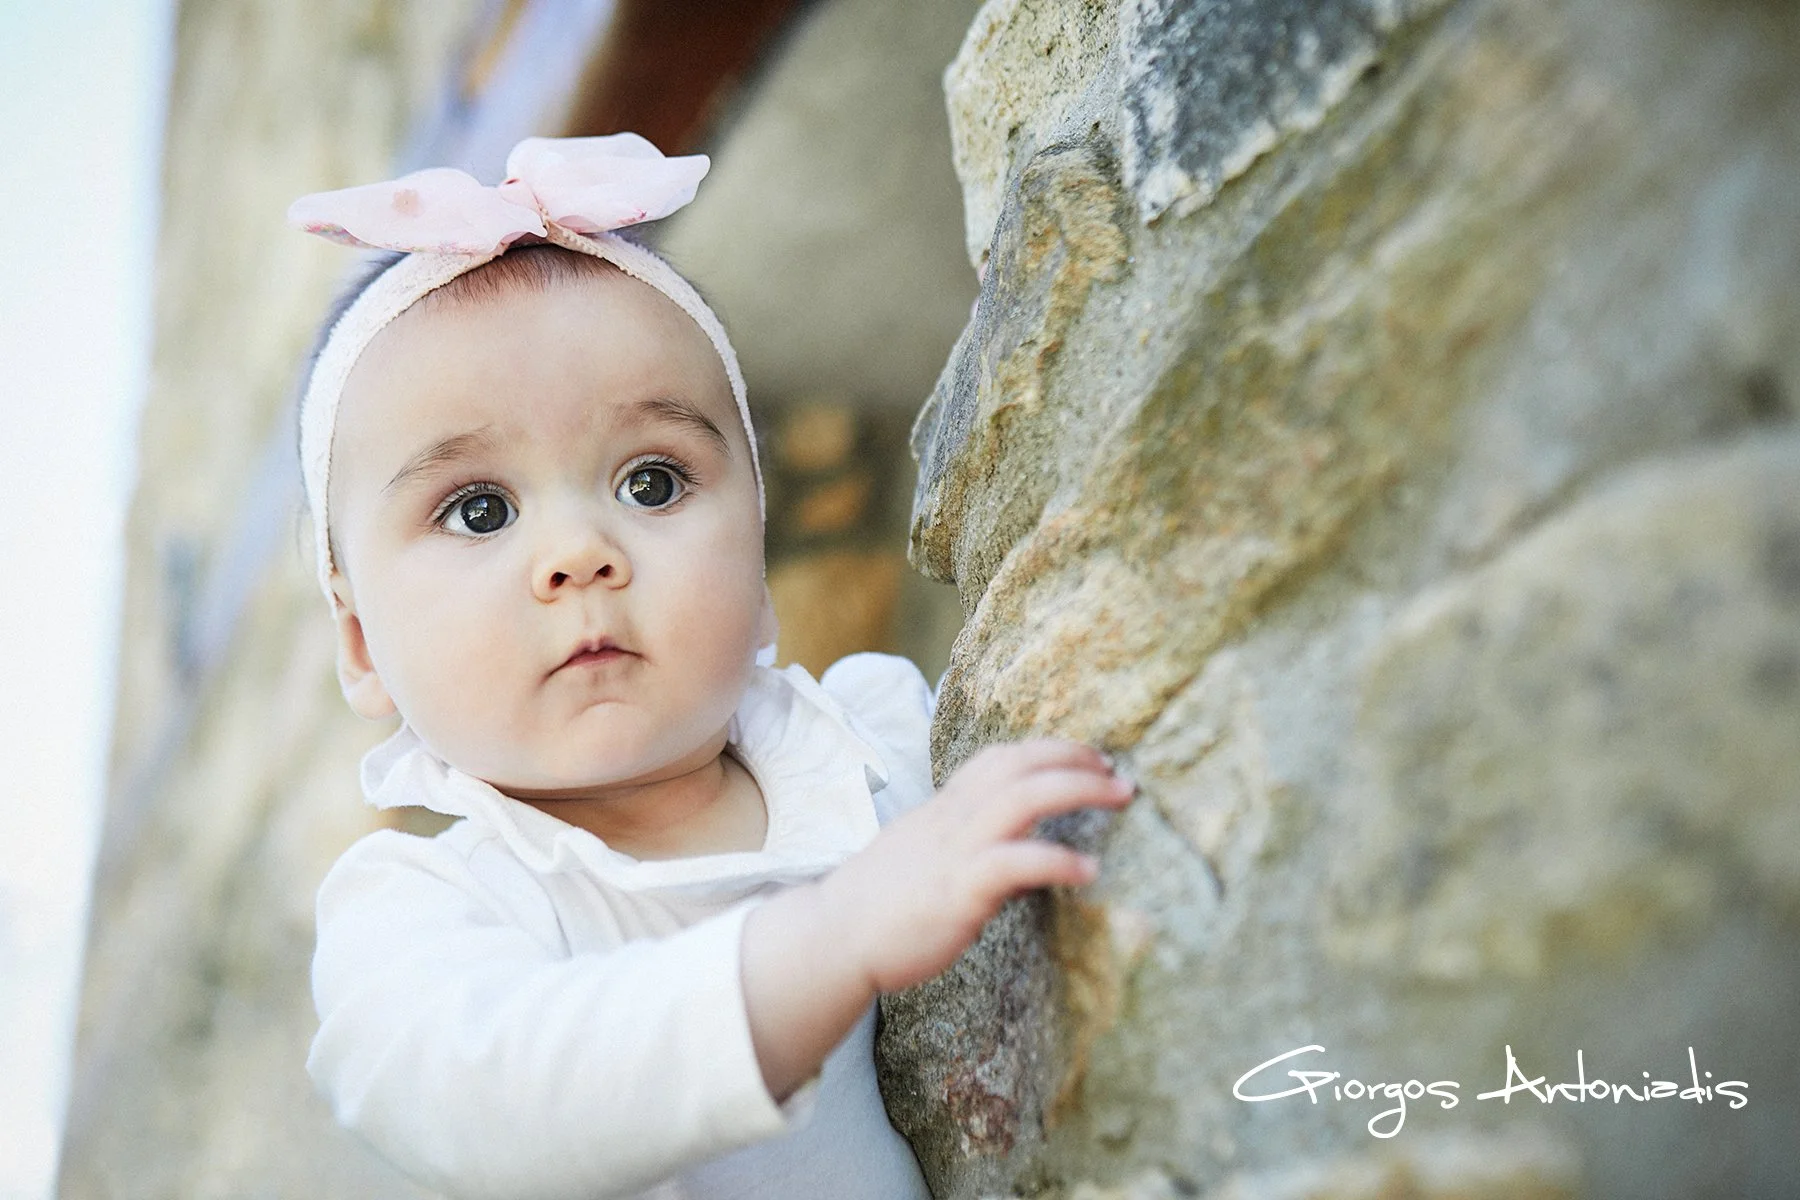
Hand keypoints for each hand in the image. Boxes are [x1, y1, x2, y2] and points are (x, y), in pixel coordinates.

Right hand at [741, 738, 1131, 1098]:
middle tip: (1119, 773)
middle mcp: (953, 818)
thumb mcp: (925, 853)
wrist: (834, 935)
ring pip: (1023, 798)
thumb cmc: (881, 902)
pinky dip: (1058, 859)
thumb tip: (1009, 848)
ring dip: (1079, 790)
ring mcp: (956, 851)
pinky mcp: (959, 890)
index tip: (1088, 756)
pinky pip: (1016, 862)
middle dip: (1075, 760)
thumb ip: (964, 842)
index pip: (1000, 758)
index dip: (1048, 749)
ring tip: (1121, 798)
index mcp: (945, 807)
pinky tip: (1090, 870)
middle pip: (1019, 764)